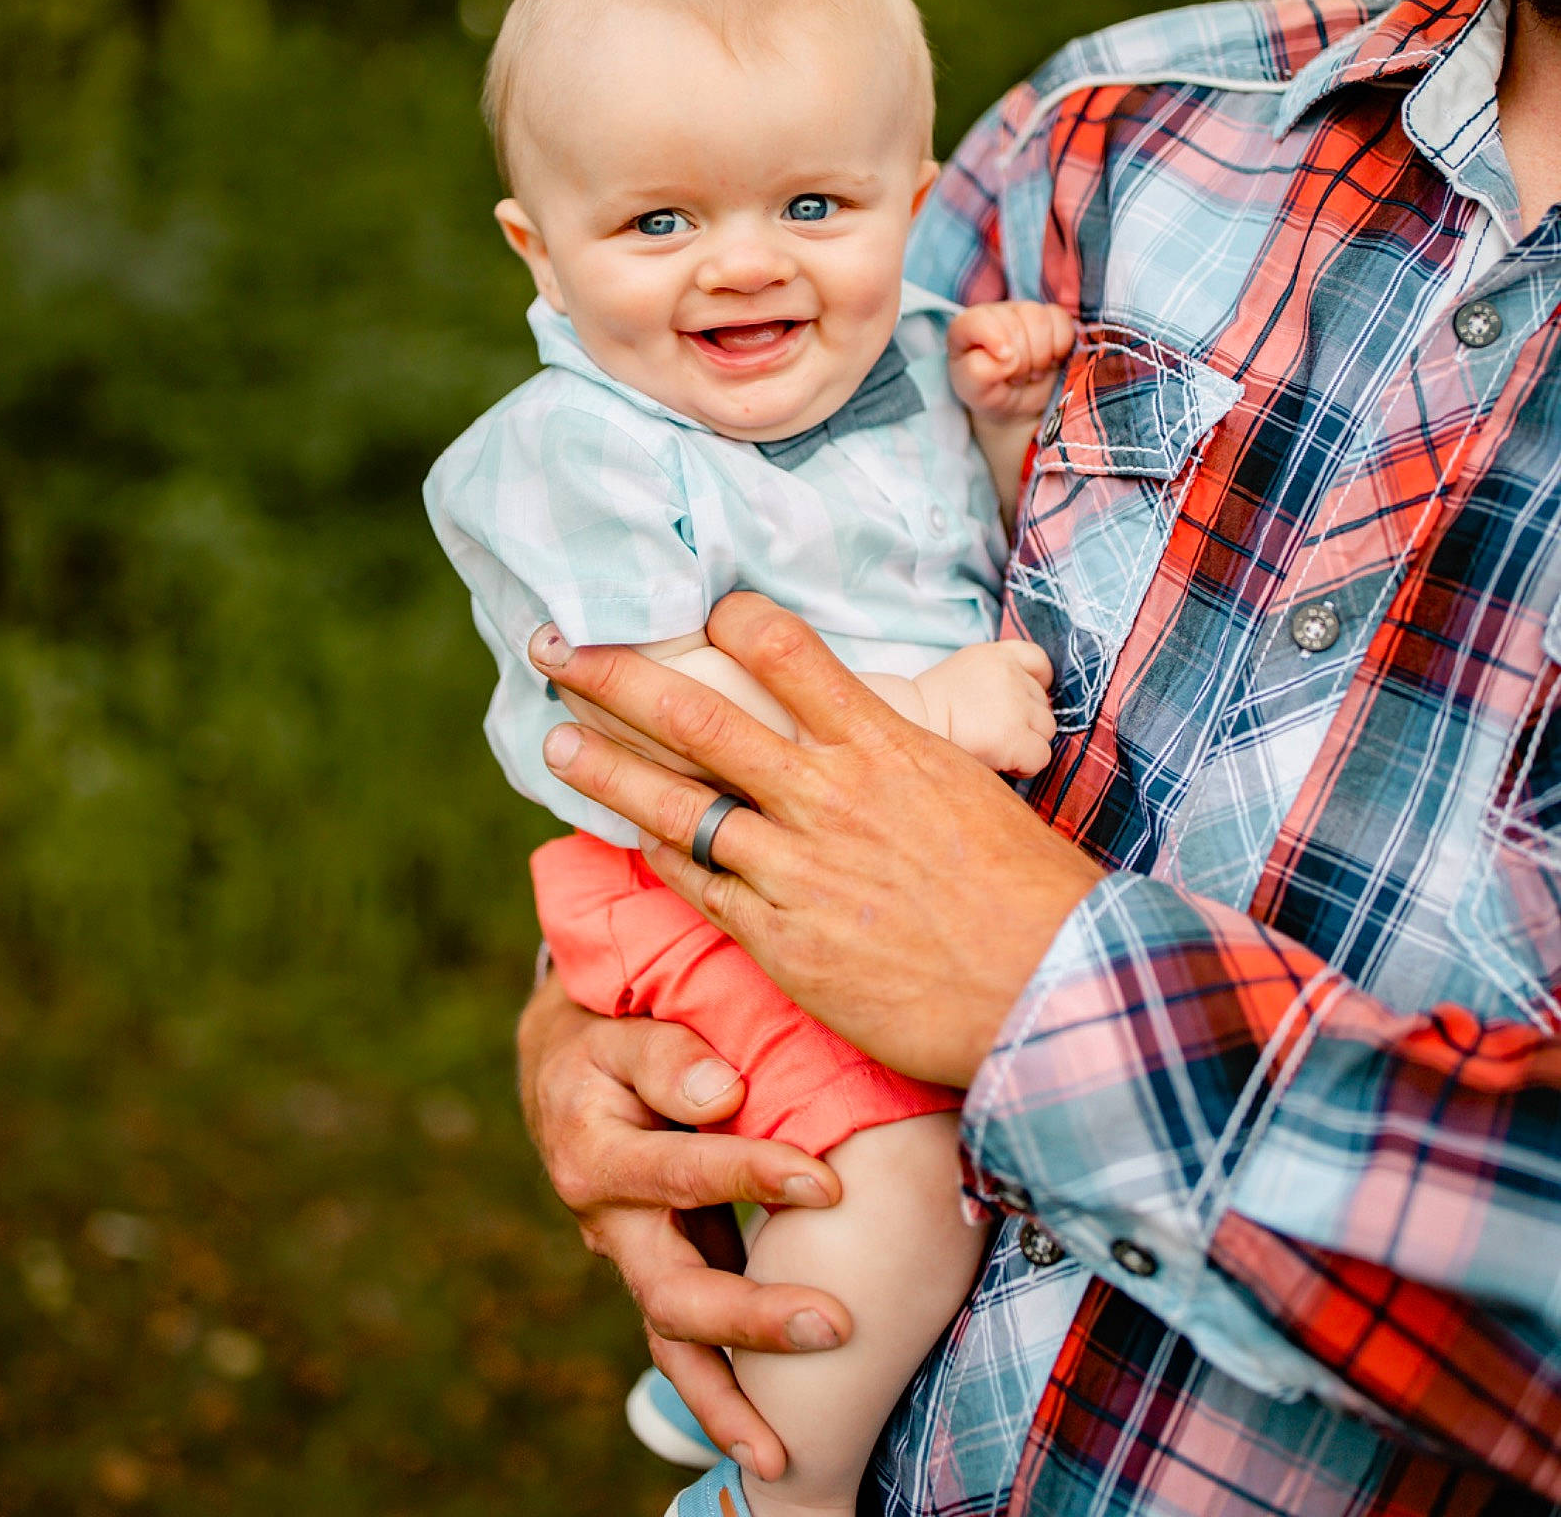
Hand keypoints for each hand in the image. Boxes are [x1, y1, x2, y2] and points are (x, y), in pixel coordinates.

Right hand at [517, 970, 851, 1480]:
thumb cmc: (607, 1036)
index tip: (828, 1181)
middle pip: (676, 1292)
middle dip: (754, 1318)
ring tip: (782, 1456)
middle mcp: (608, 1224)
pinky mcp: (659, 1273)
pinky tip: (773, 1437)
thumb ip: (668, 1056)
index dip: (756, 1176)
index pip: (685, 1174)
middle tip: (836, 1327)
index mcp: (597, 1157)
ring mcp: (632, 1259)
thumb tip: (724, 1094)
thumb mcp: (623, 1029)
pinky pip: (688, 1345)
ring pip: (675, 1344)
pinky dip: (723, 1393)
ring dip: (728, 1399)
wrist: (564, 1069)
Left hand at [529, 596, 1105, 1087]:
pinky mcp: (780, 940)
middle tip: (558, 649)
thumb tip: (875, 734)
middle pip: (698, 716)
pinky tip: (626, 836)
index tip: (703, 615)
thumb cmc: (1029, 890)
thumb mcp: (972, 789)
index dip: (732, 620)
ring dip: (605, 768)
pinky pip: (696, 885)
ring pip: (675, 802)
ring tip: (554, 742)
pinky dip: (656, 854)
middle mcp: (825, 793)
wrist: (1049, 989)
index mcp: (880, 742)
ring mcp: (794, 868)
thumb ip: (906, 756)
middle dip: (617, 678)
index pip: (783, 648)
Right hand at [914, 641, 1056, 777]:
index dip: (1039, 683)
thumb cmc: (931, 708)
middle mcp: (1010, 674)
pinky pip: (1041, 757)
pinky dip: (1025, 765)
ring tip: (995, 748)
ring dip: (1027, 743)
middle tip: (993, 733)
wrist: (908, 725)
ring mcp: (1014, 705)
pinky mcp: (1014, 736)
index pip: (1038, 661)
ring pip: (1046, 731)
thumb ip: (997, 679)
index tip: (1025, 701)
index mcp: (996, 655)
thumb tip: (1027, 704)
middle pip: (1043, 704)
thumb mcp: (965, 672)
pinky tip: (1001, 763)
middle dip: (1025, 722)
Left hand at [947, 300, 1074, 422]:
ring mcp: (1024, 312)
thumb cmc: (989, 392)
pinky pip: (1062, 321)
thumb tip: (1007, 358)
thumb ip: (980, 372)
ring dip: (1041, 355)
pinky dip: (1060, 347)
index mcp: (966, 328)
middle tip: (1016, 379)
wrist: (1017, 402)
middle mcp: (995, 314)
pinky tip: (1051, 361)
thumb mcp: (975, 391)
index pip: (978, 320)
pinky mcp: (1051, 318)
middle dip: (1021, 360)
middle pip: (1015, 323)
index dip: (994, 337)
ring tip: (1033, 373)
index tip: (1006, 361)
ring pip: (1039, 319)